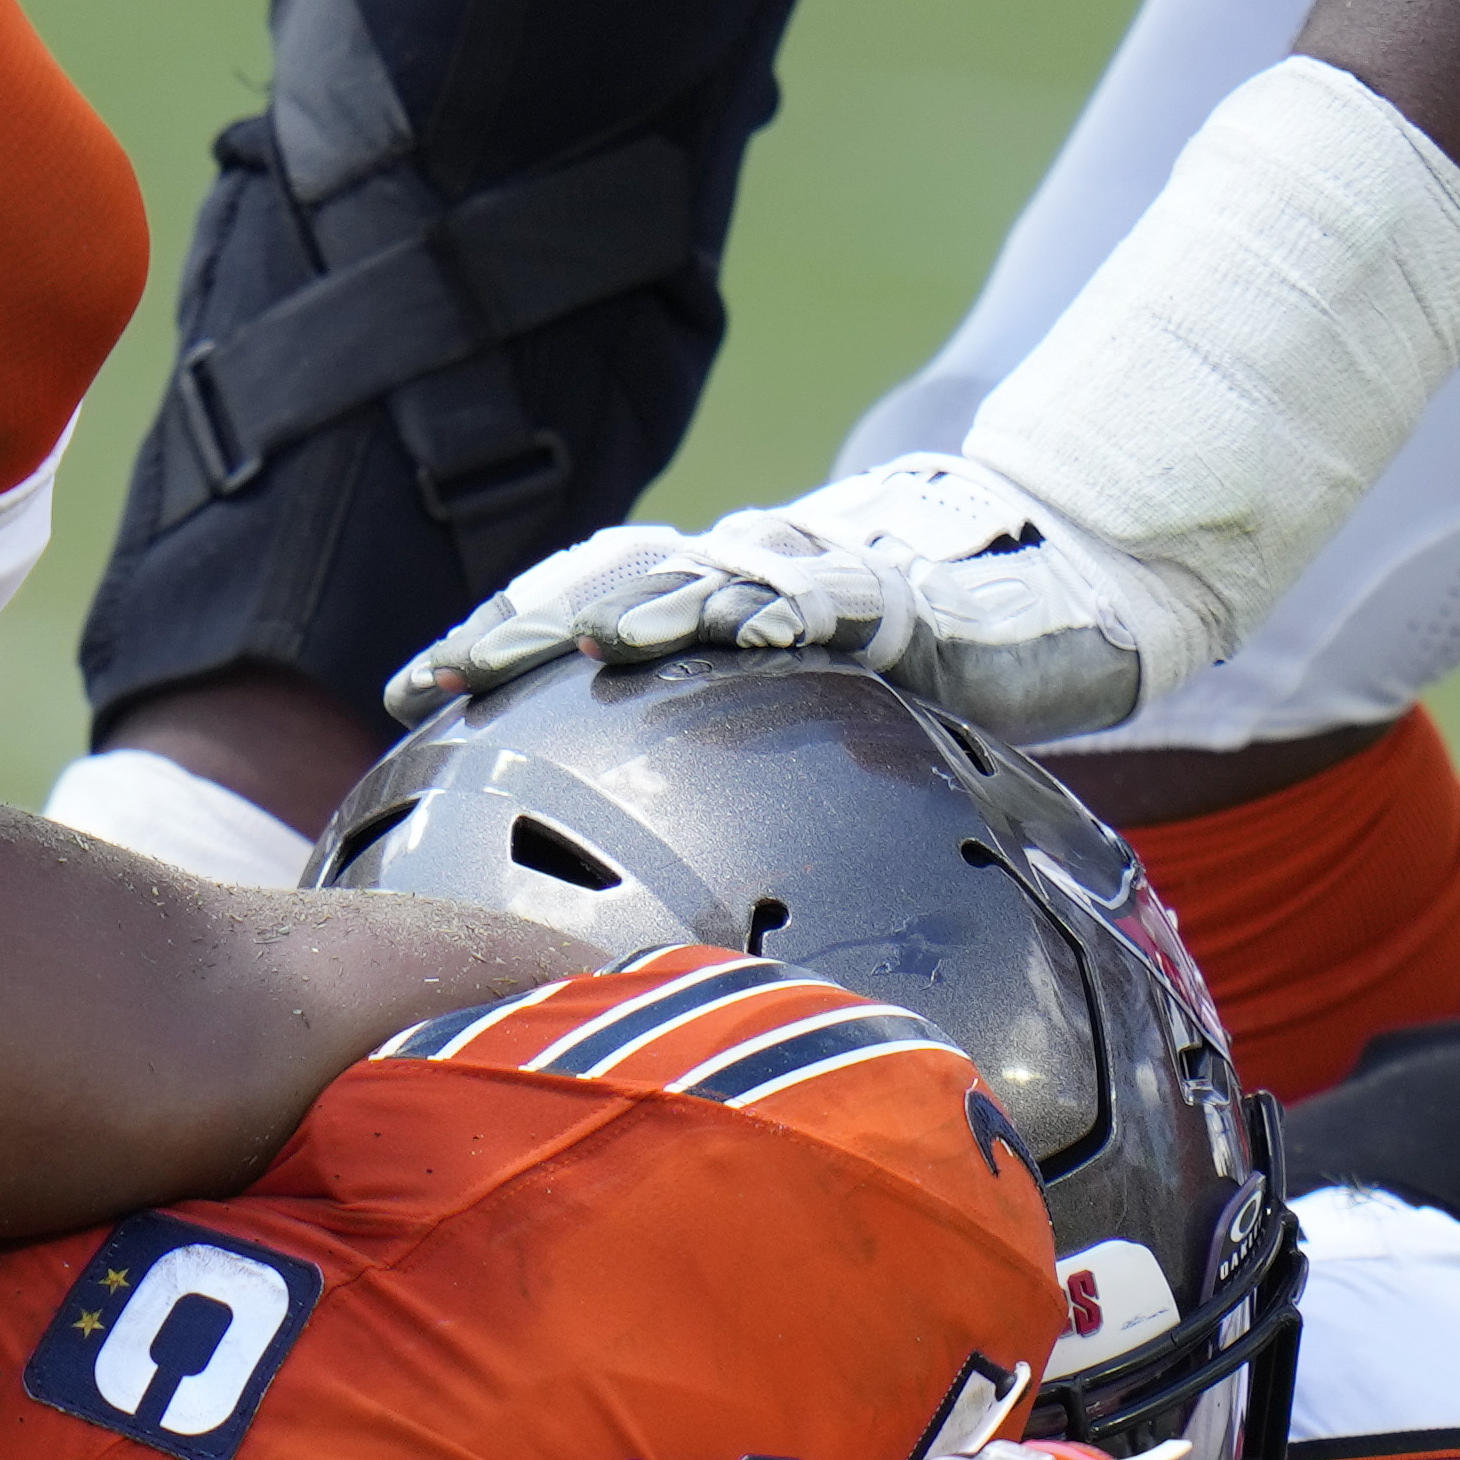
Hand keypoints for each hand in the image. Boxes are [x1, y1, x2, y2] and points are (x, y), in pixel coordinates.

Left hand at [382, 449, 1219, 747]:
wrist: (1051, 581)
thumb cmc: (914, 656)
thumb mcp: (796, 724)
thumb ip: (714, 768)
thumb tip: (618, 882)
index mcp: (700, 602)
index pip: (572, 607)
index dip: (493, 638)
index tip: (409, 689)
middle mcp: (742, 576)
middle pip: (614, 582)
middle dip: (532, 622)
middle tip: (460, 665)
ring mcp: (816, 578)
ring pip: (716, 577)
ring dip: (653, 601)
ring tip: (594, 636)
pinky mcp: (900, 597)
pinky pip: (840, 598)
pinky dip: (791, 609)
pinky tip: (750, 633)